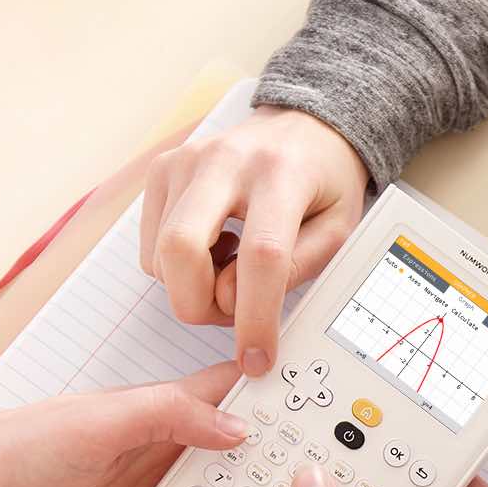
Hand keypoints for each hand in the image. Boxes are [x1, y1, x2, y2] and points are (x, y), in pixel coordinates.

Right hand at [140, 106, 369, 376]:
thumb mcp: (337, 229)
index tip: (257, 358)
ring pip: (161, 257)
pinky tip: (213, 247)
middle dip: (198, 304)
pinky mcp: (160, 171)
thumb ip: (295, 269)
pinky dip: (177, 268)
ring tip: (230, 269)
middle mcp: (225, 161)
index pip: (261, 256)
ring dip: (193, 288)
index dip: (255, 318)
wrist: (300, 128)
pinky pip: (150, 248)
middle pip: (182, 250)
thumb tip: (240, 307)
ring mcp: (184, 162)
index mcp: (281, 174)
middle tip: (230, 313)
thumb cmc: (321, 183)